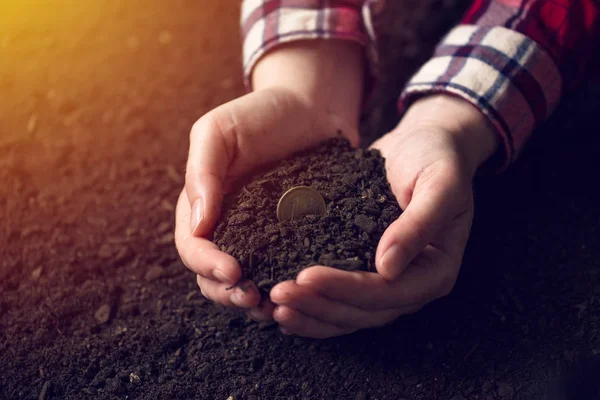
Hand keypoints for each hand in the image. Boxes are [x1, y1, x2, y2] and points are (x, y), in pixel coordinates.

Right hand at [175, 40, 363, 318]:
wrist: (313, 108)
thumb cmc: (262, 114)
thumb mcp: (220, 131)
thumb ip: (202, 172)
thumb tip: (198, 224)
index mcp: (204, 206)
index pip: (193, 246)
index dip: (207, 264)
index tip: (233, 271)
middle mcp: (229, 228)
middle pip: (214, 276)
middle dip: (228, 292)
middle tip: (253, 298)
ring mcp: (262, 238)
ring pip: (247, 282)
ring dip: (254, 301)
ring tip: (274, 307)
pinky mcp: (293, 240)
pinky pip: (283, 272)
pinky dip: (285, 288)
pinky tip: (299, 295)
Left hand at [269, 95, 499, 337]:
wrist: (423, 144)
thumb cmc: (438, 159)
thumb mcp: (440, 184)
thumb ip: (420, 223)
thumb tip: (387, 267)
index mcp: (436, 270)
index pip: (387, 292)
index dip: (345, 289)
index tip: (306, 276)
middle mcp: (411, 283)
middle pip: (362, 311)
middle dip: (319, 305)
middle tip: (279, 293)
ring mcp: (386, 281)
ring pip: (346, 313)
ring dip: (310, 313)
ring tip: (273, 307)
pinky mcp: (364, 270)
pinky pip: (337, 297)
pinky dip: (311, 304)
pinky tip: (281, 307)